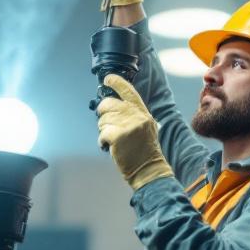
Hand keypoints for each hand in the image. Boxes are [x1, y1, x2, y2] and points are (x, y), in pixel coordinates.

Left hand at [96, 75, 173, 190]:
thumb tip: (112, 106)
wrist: (148, 169)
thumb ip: (132, 115)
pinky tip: (111, 147)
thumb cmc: (144, 150)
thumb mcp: (145, 127)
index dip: (116, 82)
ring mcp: (127, 125)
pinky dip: (102, 142)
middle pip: (108, 104)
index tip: (107, 79)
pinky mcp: (118, 136)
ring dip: (104, 131)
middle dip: (103, 114)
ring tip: (114, 140)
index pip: (128, 90)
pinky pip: (101, 134)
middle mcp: (136, 115)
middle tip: (107, 124)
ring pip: (102, 120)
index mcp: (142, 112)